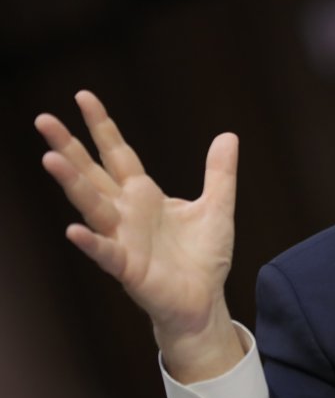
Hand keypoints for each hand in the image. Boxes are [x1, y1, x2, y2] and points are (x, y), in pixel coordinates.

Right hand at [36, 90, 244, 381]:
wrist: (204, 300)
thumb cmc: (203, 258)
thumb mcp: (217, 207)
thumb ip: (220, 173)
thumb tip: (229, 135)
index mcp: (144, 196)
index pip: (117, 154)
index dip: (102, 126)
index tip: (83, 97)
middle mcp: (126, 214)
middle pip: (92, 173)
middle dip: (69, 147)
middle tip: (43, 119)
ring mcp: (123, 239)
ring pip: (92, 207)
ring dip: (72, 184)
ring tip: (50, 158)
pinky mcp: (129, 269)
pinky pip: (106, 253)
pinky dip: (92, 243)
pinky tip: (74, 231)